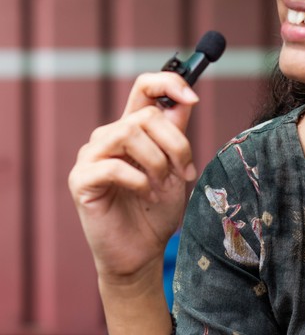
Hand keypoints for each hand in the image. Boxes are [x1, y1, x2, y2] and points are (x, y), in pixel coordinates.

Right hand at [68, 72, 198, 284]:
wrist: (142, 250)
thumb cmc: (158, 208)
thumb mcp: (176, 167)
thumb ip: (176, 134)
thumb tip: (187, 99)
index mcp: (133, 129)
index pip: (144, 88)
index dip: (168, 83)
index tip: (193, 99)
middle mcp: (110, 136)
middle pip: (146, 115)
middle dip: (175, 144)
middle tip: (184, 172)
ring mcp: (92, 156)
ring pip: (130, 133)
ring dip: (157, 162)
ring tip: (163, 186)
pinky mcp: (81, 179)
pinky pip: (113, 166)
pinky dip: (139, 180)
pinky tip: (146, 193)